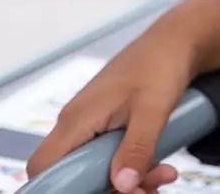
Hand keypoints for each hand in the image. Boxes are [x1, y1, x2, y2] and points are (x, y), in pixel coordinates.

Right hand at [26, 28, 195, 193]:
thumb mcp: (153, 109)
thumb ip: (136, 147)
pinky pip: (112, 158)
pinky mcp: (109, 126)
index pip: (42, 166)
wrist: (178, 41)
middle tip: (144, 190)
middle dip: (109, 188)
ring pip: (97, 169)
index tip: (98, 192)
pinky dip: (133, 168)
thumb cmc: (161, 63)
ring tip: (161, 177)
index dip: (59, 188)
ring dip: (128, 181)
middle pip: (74, 174)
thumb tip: (123, 185)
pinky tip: (159, 169)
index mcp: (76, 120)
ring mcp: (93, 126)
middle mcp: (78, 125)